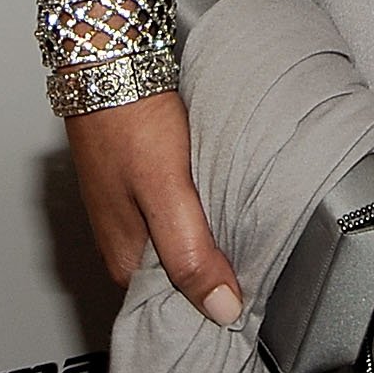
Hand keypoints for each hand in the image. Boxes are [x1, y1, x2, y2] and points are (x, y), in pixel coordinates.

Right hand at [65, 86, 243, 325]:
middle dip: (219, 278)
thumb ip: (190, 253)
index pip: (177, 309)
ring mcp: (135, 215)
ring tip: (252, 237)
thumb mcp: (166, 192)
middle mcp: (127, 244)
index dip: (217, 308)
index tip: (253, 304)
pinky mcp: (147, 188)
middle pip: (182, 280)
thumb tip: (220, 308)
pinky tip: (228, 203)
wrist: (110, 63)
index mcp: (125, 260)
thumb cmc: (128, 120)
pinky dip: (207, 215)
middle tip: (263, 267)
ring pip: (184, 247)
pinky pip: (183, 218)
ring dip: (215, 245)